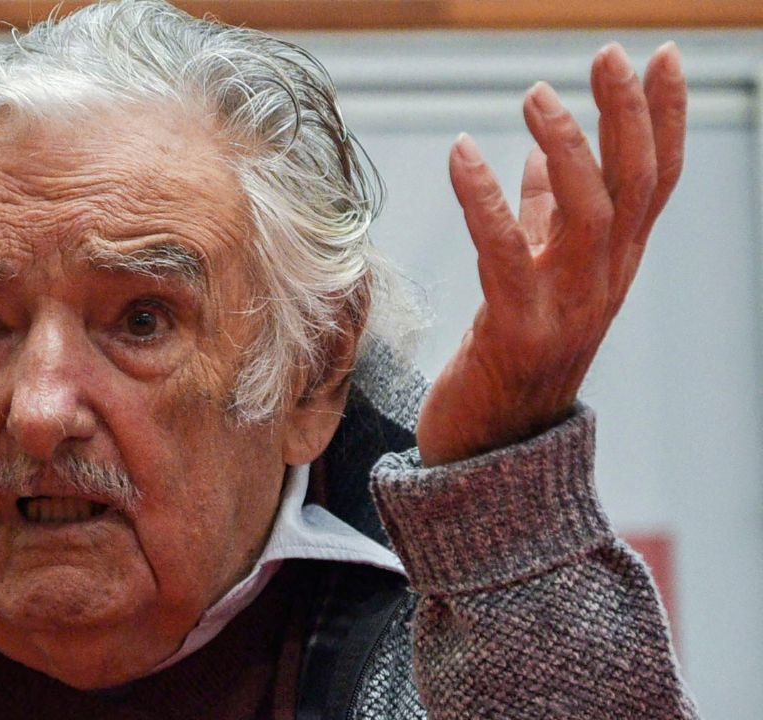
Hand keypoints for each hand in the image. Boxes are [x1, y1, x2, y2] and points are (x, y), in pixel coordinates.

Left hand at [415, 42, 686, 466]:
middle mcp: (602, 283)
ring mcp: (564, 310)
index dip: (663, 118)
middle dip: (628, 115)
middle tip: (611, 55)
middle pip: (632, 188)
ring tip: (537, 95)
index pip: (653, 182)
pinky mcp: (514, 332)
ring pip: (586, 215)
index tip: (659, 57)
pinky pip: (504, 254)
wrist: (490, 451)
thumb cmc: (510, 354)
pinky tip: (462, 153)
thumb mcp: (537, 274)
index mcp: (612, 265)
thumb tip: (546, 153)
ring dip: (567, 147)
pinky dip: (484, 198)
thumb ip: (543, 215)